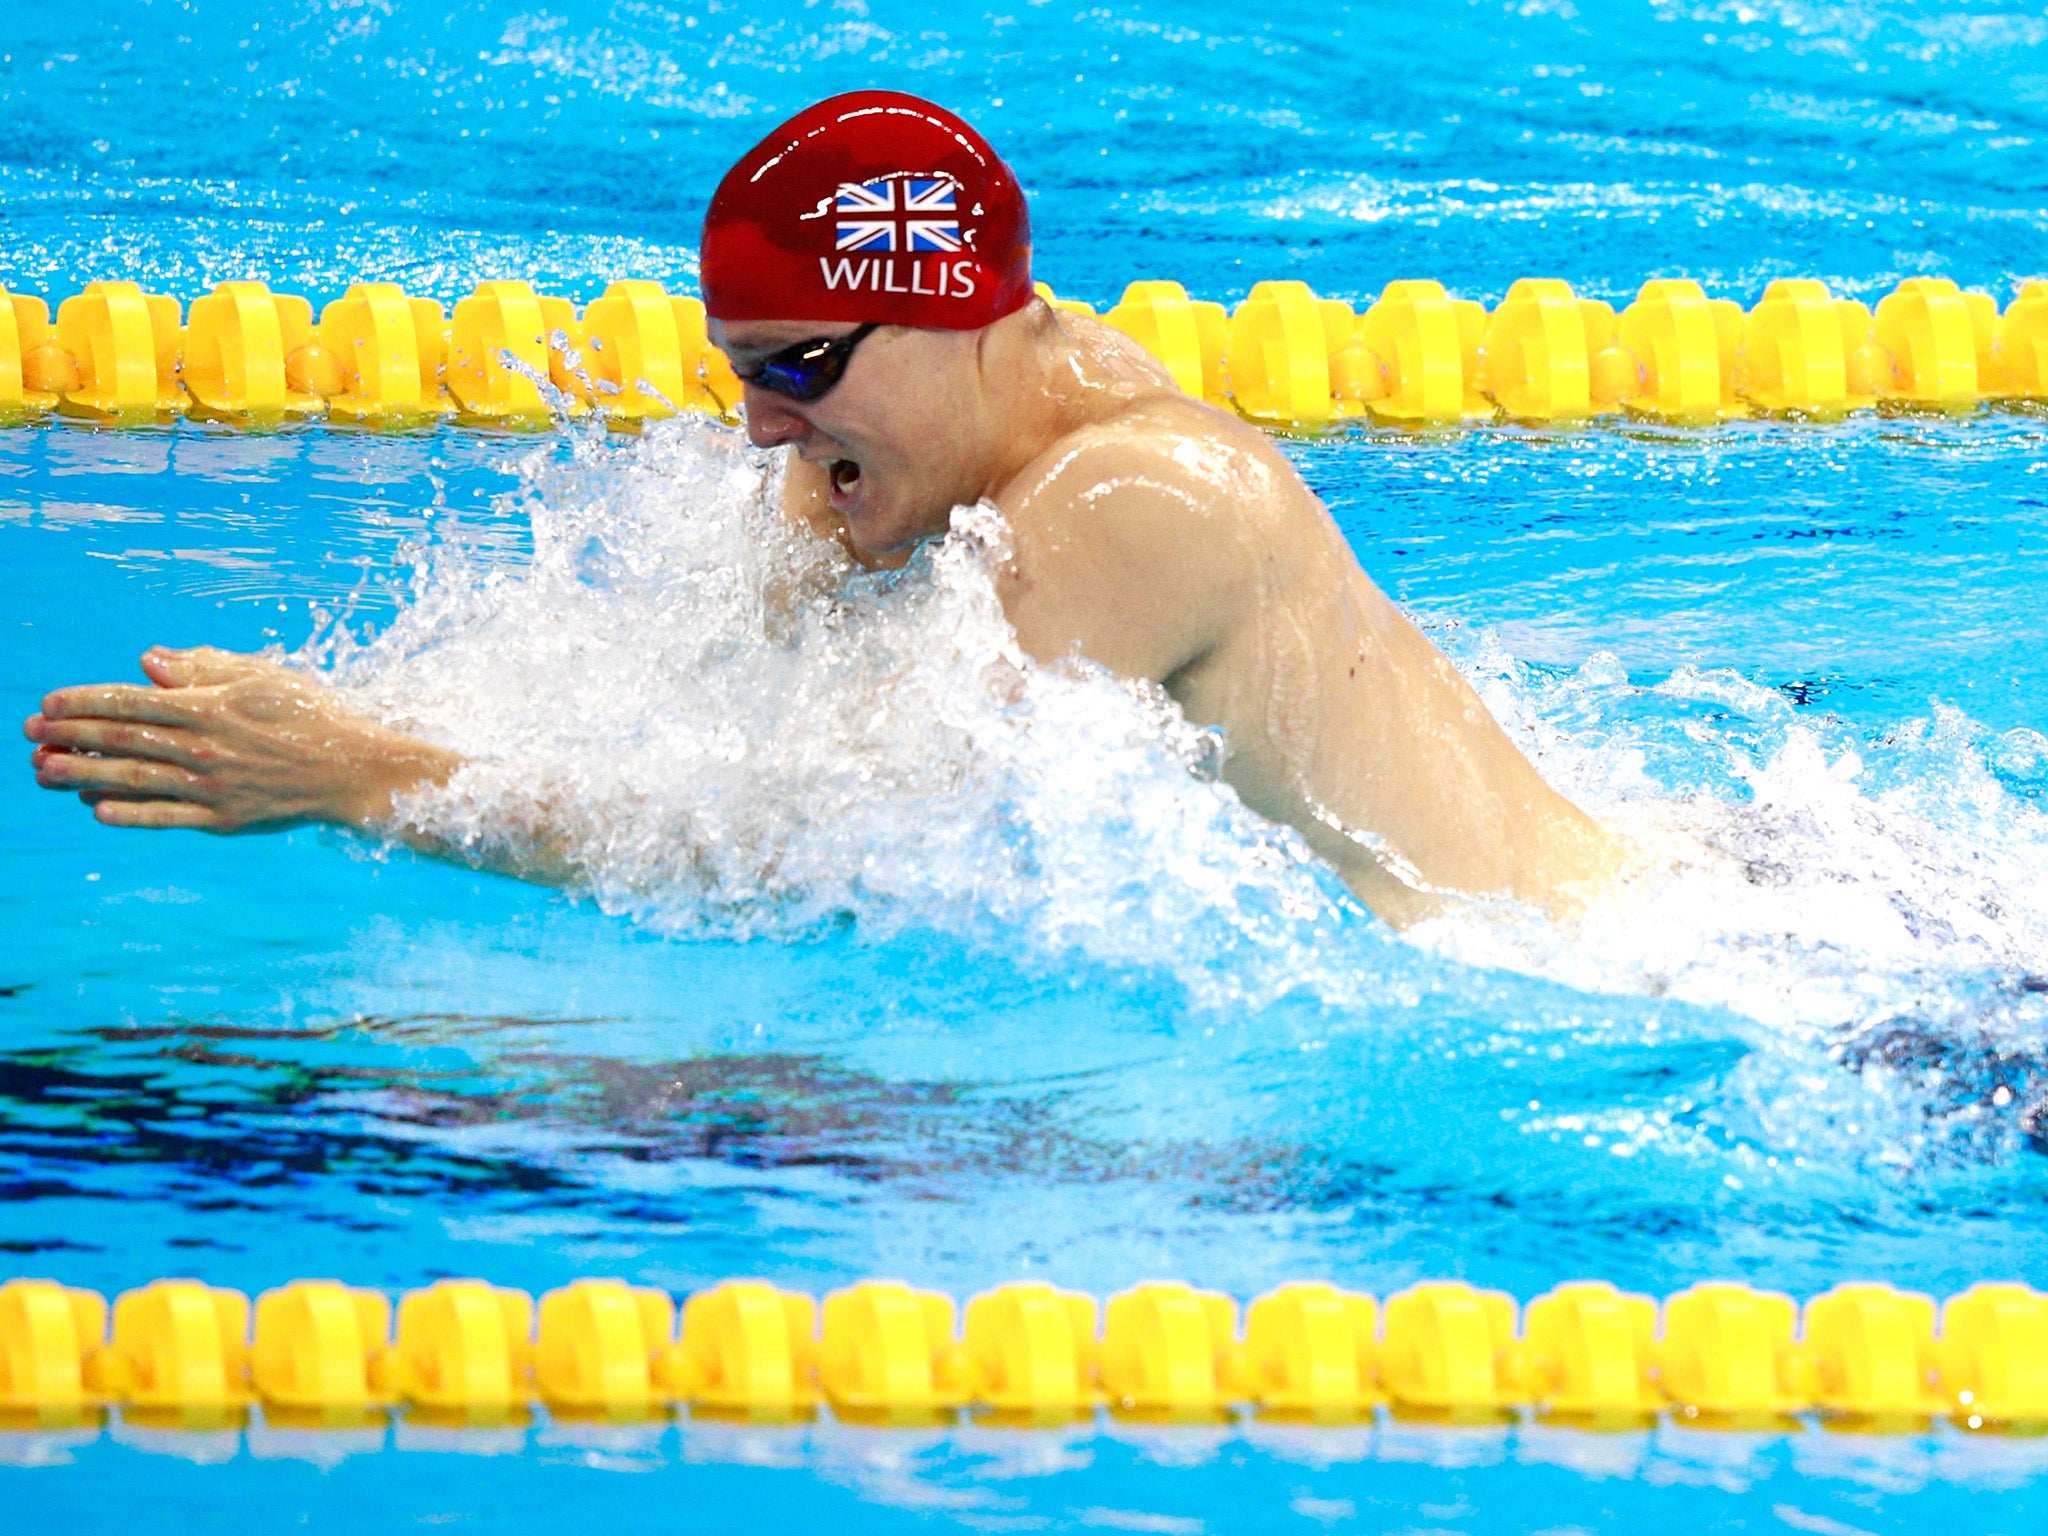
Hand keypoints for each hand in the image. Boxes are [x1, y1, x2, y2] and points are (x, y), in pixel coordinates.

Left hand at [25, 646, 457, 833]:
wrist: (356, 769)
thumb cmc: (311, 714)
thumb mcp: (261, 676)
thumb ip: (202, 667)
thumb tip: (147, 661)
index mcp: (212, 706)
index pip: (132, 700)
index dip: (84, 701)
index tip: (48, 702)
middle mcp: (207, 747)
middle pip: (122, 738)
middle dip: (68, 735)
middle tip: (29, 732)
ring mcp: (214, 787)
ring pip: (133, 779)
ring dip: (81, 774)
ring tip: (41, 770)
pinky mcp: (225, 819)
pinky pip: (166, 817)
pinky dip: (128, 812)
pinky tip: (95, 806)